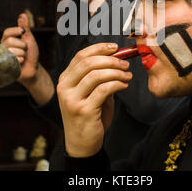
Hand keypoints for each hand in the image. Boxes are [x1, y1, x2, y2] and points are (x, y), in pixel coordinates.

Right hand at [1, 13, 38, 85]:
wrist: (33, 68)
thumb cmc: (31, 53)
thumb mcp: (29, 39)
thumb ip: (25, 27)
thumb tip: (22, 15)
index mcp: (8, 39)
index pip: (7, 32)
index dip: (15, 30)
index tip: (23, 31)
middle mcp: (3, 47)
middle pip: (10, 41)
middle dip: (22, 45)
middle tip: (25, 49)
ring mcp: (3, 57)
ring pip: (12, 51)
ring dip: (22, 54)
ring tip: (23, 57)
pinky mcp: (5, 65)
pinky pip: (14, 60)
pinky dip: (21, 61)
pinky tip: (20, 63)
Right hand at [57, 43, 132, 157]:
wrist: (82, 144)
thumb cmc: (90, 116)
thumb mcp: (91, 93)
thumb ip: (100, 77)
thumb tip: (118, 59)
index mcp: (65, 80)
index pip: (80, 56)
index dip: (99, 49)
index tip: (116, 48)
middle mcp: (64, 87)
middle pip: (88, 63)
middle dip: (110, 60)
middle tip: (125, 63)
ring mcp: (72, 99)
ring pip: (95, 75)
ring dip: (116, 72)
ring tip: (127, 75)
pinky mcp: (83, 110)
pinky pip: (103, 90)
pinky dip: (116, 84)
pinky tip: (123, 86)